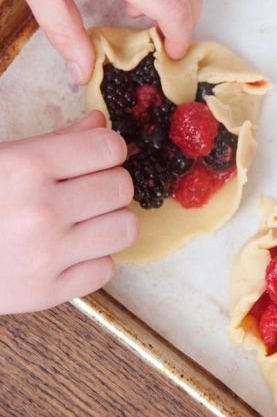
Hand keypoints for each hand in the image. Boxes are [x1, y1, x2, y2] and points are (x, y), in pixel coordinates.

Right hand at [0, 111, 137, 313]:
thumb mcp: (2, 157)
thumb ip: (56, 138)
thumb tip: (100, 123)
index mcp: (27, 167)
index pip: (109, 147)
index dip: (109, 149)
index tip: (99, 155)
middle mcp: (41, 211)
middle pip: (122, 187)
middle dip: (110, 182)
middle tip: (90, 188)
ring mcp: (46, 257)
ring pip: (125, 228)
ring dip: (111, 220)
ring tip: (87, 219)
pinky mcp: (46, 294)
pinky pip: (106, 270)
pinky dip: (93, 259)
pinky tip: (71, 250)